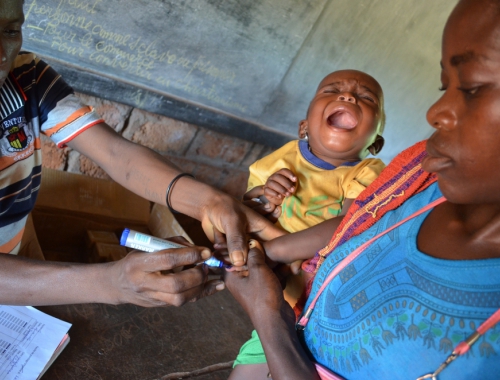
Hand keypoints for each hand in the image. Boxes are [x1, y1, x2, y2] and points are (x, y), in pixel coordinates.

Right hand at [108, 245, 223, 306]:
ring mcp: (151, 297)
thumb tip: (198, 248)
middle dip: (196, 275)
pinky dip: (201, 293)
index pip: (167, 260)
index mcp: (139, 263)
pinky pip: (183, 302)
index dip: (189, 255)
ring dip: (200, 287)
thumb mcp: (149, 246)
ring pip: (180, 298)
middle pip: (175, 284)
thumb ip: (173, 244)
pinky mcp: (160, 305)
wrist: (117, 284)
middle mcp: (144, 283)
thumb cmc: (137, 259)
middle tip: (206, 265)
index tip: (205, 252)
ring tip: (209, 274)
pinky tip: (214, 286)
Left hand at [199, 193, 284, 266]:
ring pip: (247, 263)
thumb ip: (236, 240)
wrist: (208, 206)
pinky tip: (215, 253)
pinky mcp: (233, 253)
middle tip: (240, 269)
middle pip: (266, 259)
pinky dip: (224, 261)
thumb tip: (240, 262)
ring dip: (235, 265)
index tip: (294, 270)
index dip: (291, 256)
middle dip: (257, 267)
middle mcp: (257, 241)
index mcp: (265, 230)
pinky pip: (233, 262)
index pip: (282, 243)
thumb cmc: (224, 207)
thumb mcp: (232, 221)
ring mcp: (246, 248)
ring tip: (223, 260)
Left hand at [224, 240, 294, 324]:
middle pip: (248, 260)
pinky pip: (269, 276)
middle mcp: (239, 280)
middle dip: (260, 254)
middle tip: (268, 245)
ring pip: (261, 267)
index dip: (239, 245)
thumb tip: (252, 242)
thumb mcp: (258, 270)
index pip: (231, 255)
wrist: (276, 321)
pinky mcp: (264, 290)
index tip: (249, 235)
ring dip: (272, 263)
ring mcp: (252, 285)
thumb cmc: (263, 295)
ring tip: (281, 256)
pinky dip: (277, 272)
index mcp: (231, 275)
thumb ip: (254, 254)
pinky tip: (287, 268)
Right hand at [263, 169, 296, 206]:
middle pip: (278, 177)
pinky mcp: (265, 190)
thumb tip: (293, 186)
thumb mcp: (290, 187)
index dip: (290, 174)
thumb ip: (292, 184)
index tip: (295, 180)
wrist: (279, 199)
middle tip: (293, 190)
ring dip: (281, 189)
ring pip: (273, 183)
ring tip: (288, 194)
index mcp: (280, 174)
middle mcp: (273, 177)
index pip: (284, 171)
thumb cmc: (286, 191)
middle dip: (286, 183)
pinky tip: (280, 197)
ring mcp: (268, 183)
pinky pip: (268, 190)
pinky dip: (275, 194)